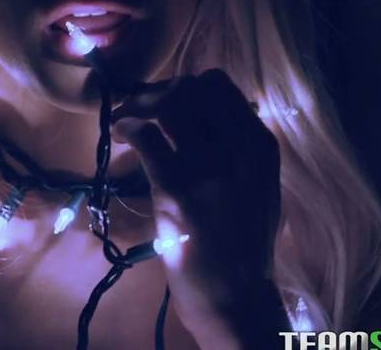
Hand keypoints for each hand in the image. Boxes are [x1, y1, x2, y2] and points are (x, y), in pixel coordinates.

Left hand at [111, 69, 284, 346]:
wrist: (236, 296)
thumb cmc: (244, 246)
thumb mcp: (260, 188)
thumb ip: (242, 150)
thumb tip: (215, 115)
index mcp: (260, 145)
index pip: (219, 85)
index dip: (184, 85)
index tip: (165, 102)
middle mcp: (239, 148)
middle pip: (190, 88)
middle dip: (157, 91)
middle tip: (138, 110)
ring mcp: (208, 168)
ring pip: (167, 104)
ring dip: (137, 105)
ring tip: (124, 121)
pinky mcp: (177, 189)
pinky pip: (146, 135)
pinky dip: (126, 126)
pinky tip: (120, 136)